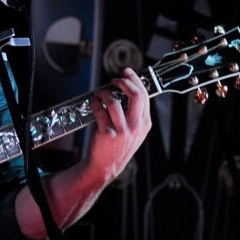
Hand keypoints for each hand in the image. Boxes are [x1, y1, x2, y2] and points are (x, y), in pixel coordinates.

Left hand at [86, 67, 151, 182]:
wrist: (106, 167)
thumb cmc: (118, 146)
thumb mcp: (135, 132)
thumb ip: (135, 113)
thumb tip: (128, 88)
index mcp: (145, 124)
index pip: (144, 95)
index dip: (135, 80)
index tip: (126, 73)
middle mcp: (136, 127)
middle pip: (135, 95)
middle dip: (123, 82)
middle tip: (114, 80)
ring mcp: (122, 131)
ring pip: (114, 101)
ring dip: (104, 92)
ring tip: (99, 92)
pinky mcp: (107, 133)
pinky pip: (99, 110)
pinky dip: (94, 103)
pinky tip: (93, 102)